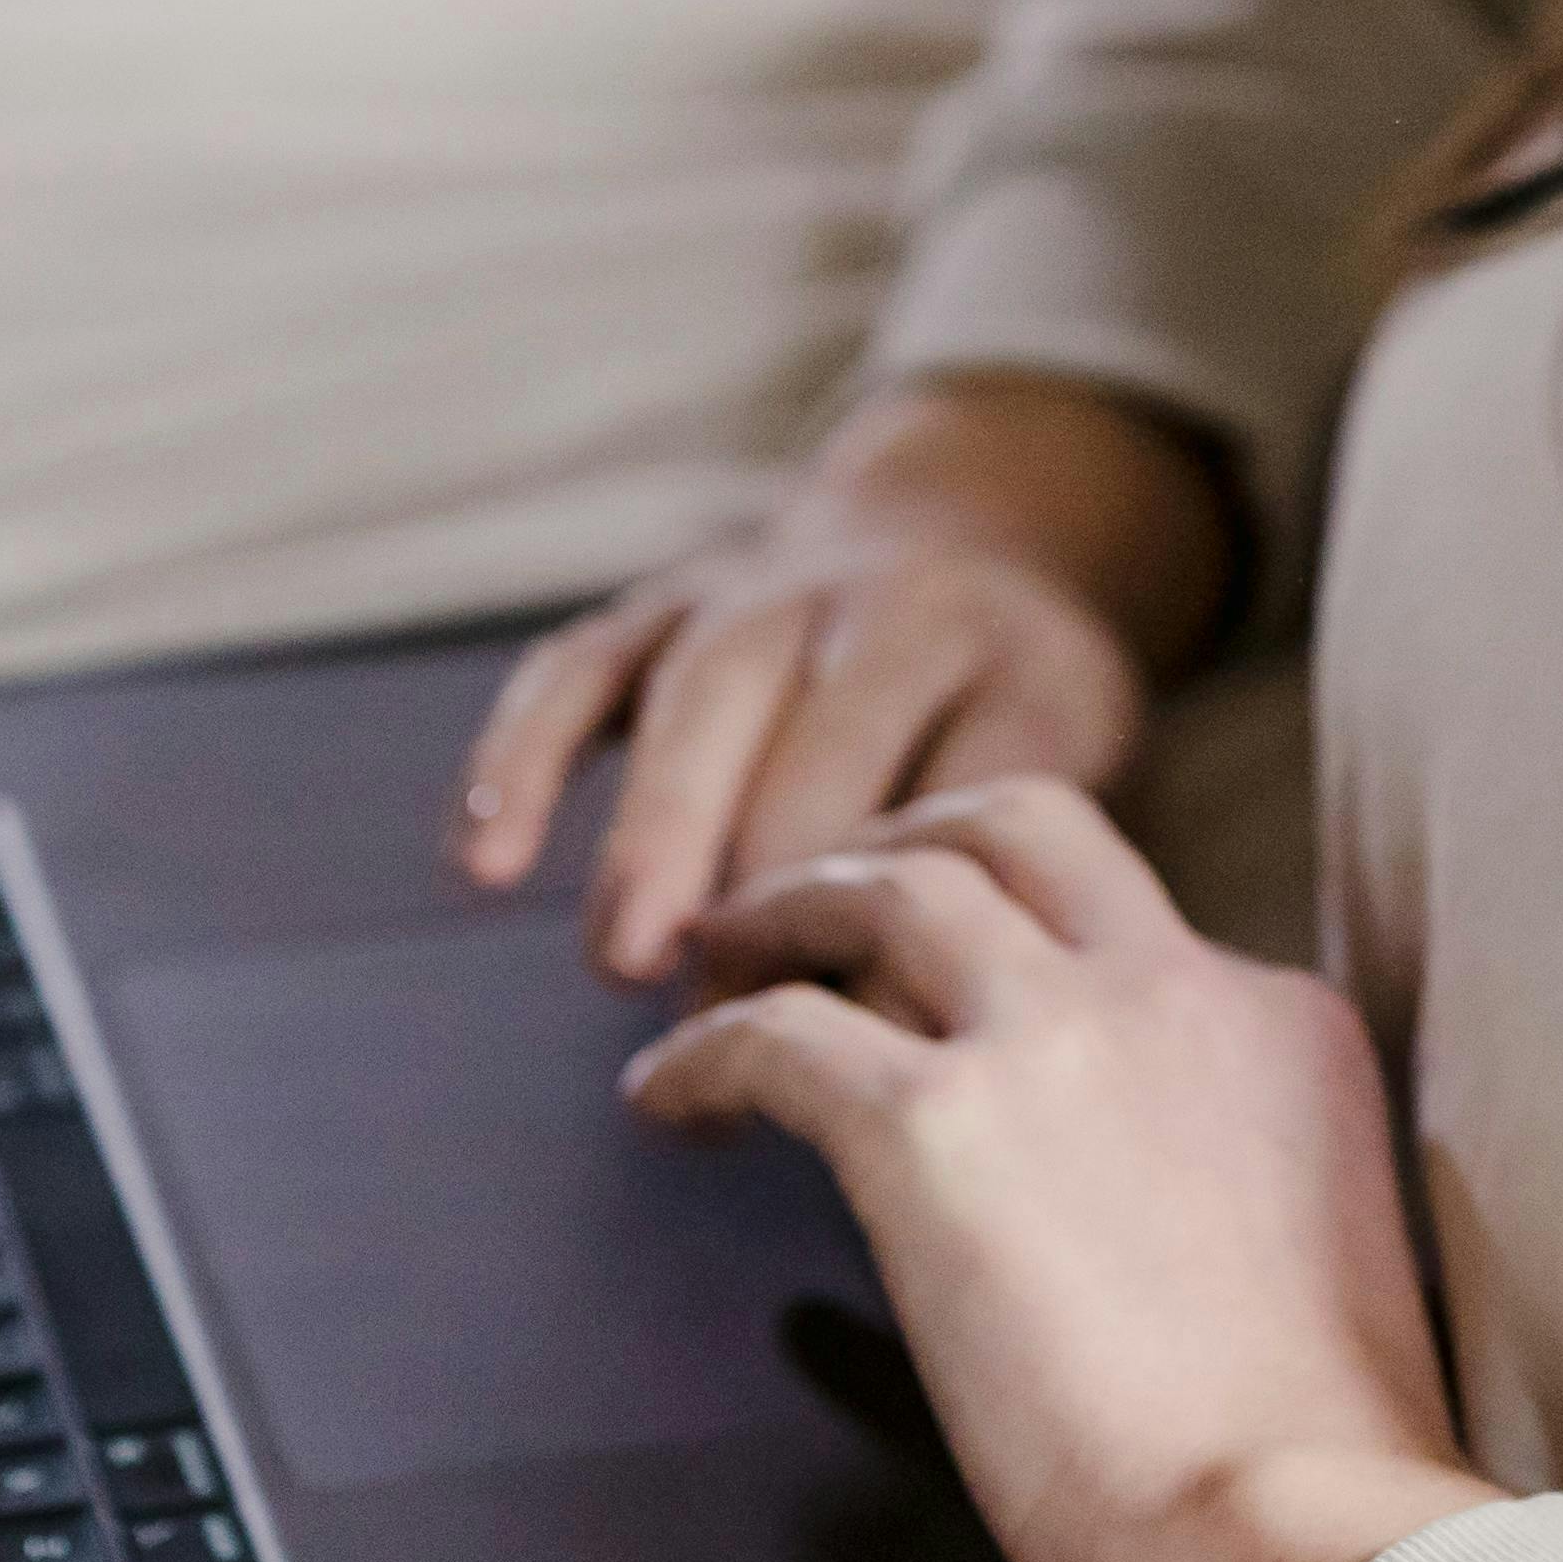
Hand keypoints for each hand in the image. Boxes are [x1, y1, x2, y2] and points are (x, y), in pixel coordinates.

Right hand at [452, 373, 1241, 981]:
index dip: (920, 918)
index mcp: (1018, 661)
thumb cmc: (1013, 699)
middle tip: (725, 1017)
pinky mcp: (668, 596)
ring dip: (658, 828)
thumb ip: (1010, 876)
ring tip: (622, 959)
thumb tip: (905, 1037)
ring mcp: (769, 589)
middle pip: (827, 738)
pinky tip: (485, 859)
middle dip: (771, 883)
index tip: (880, 1047)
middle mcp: (888, 607)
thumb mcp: (1077, 763)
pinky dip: (524, 757)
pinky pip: (581, 668)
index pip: (971, 788)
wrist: (976, 514)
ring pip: (705, 696)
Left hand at [626, 780, 1504, 1561]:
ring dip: (788, 906)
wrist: (1292, 1529)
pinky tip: (666, 1096)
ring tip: (719, 957)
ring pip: (889, 883)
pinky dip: (704, 1050)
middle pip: (1016, 823)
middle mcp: (1170, 988)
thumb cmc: (1314, 1466)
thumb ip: (1228, 1170)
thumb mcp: (1320, 1243)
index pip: (1128, 925)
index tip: (961, 996)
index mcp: (1282, 1024)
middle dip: (909, 835)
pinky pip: (778, 1035)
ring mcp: (1050, 1037)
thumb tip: (1115, 1203)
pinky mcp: (931, 1123)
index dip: (1025, 945)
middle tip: (827, 892)